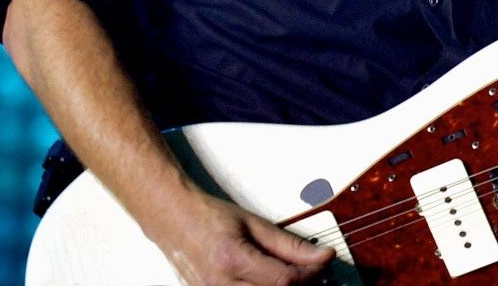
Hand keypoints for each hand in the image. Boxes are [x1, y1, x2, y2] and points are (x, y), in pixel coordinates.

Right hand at [149, 190, 333, 285]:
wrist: (174, 221)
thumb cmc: (209, 218)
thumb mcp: (255, 224)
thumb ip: (289, 244)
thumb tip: (320, 255)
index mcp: (233, 260)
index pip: (284, 280)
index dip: (311, 274)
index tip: (323, 262)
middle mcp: (220, 285)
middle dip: (301, 285)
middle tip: (313, 272)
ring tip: (294, 278)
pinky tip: (270, 283)